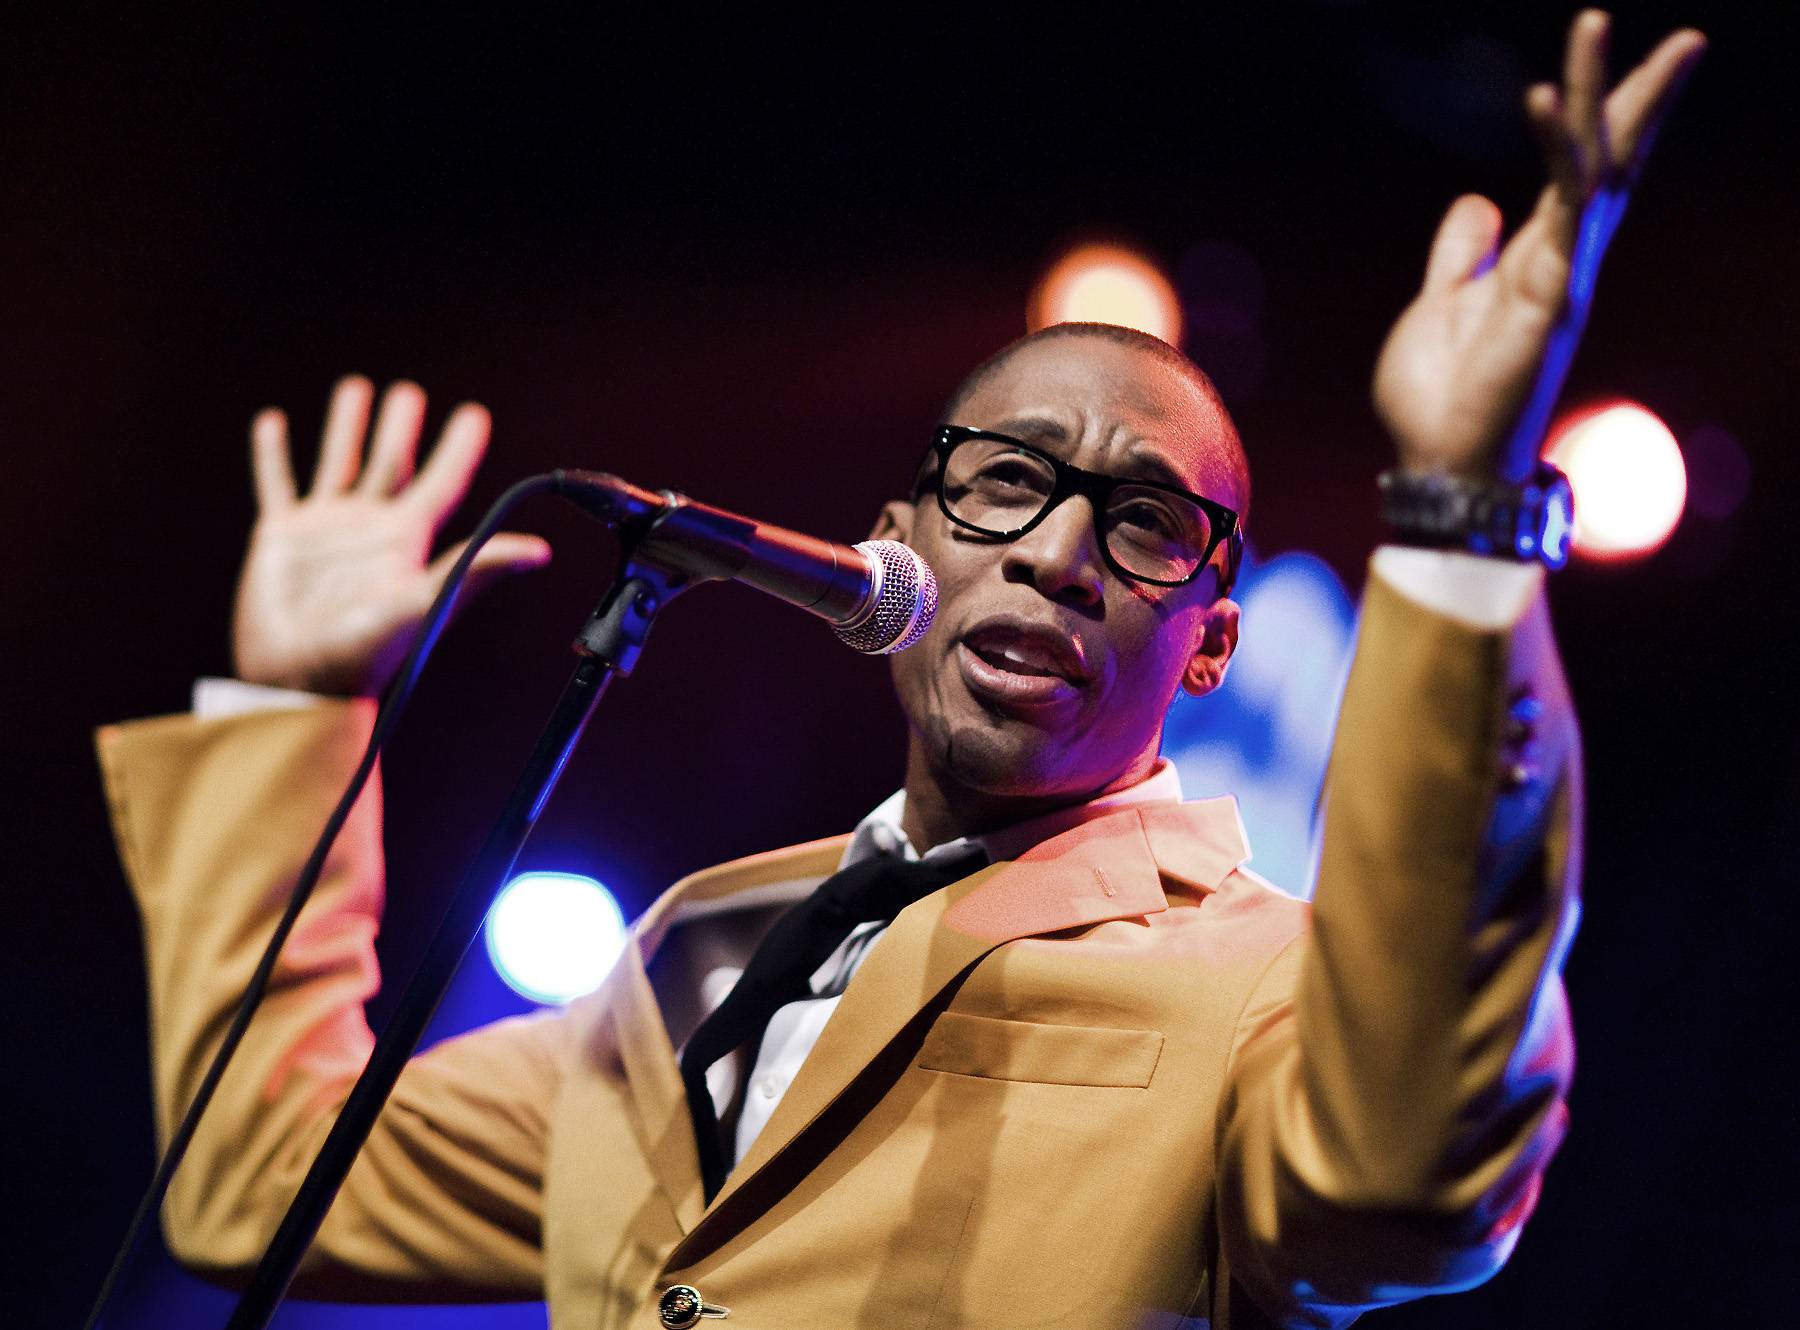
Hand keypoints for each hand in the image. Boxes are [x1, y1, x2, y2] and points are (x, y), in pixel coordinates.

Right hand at [232, 376, 550, 695]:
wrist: (301, 681)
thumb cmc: (367, 650)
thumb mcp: (427, 602)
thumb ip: (478, 569)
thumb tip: (540, 550)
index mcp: (408, 540)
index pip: (442, 481)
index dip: (458, 447)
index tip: (474, 414)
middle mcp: (370, 529)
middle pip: (392, 464)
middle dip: (401, 427)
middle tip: (410, 392)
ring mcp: (326, 531)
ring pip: (339, 463)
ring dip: (347, 427)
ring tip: (356, 388)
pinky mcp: (280, 537)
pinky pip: (276, 483)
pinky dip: (273, 453)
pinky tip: (273, 422)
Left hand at [1373, 11, 1705, 481]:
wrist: (1440, 464)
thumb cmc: (1440, 398)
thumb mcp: (1439, 305)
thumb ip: (1460, 255)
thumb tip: (1476, 201)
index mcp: (1536, 259)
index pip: (1581, 175)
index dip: (1600, 120)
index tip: (1623, 66)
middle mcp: (1562, 260)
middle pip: (1613, 163)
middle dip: (1642, 99)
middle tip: (1687, 39)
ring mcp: (1562, 274)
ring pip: (1593, 167)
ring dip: (1597, 96)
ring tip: (1594, 26)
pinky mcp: (1549, 291)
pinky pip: (1560, 206)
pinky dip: (1554, 148)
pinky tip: (1543, 97)